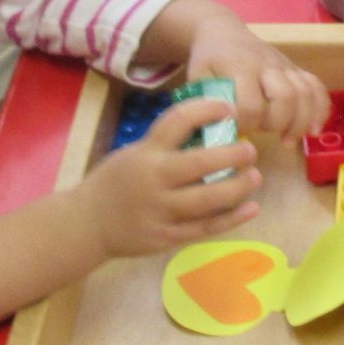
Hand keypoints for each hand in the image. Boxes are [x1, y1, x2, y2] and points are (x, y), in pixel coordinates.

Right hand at [76, 99, 261, 257]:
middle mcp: (155, 180)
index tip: (228, 108)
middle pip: (201, 163)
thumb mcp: (134, 154)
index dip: (206, 110)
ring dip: (237, 187)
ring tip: (255, 176)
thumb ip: (166, 146)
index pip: (178, 121)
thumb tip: (212, 132)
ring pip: (208, 199)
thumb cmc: (115, 182)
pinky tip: (251, 207)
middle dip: (232, 154)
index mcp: (146, 153)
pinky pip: (205, 227)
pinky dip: (231, 218)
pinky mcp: (168, 236)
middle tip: (250, 149)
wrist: (88, 224)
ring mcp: (162, 211)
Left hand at [180, 3, 332, 138]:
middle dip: (278, 123)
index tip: (238, 132)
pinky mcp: (296, 68)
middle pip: (286, 96)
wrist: (224, 31)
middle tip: (266, 134)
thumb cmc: (209, 59)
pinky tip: (313, 130)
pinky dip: (320, 110)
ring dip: (302, 121)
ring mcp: (285, 65)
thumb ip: (206, 103)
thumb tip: (219, 134)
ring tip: (289, 141)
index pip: (250, 103)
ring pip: (305, 92)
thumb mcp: (197, 76)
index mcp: (239, 67)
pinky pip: (317, 87)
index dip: (247, 124)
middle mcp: (267, 64)